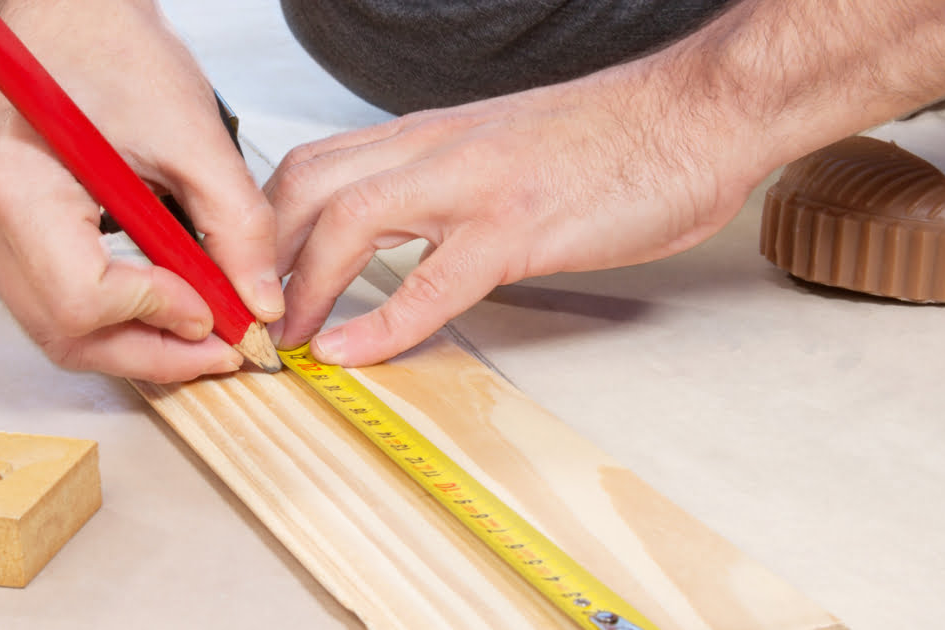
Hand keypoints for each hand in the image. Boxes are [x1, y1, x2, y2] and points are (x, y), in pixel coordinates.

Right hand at [0, 0, 282, 382]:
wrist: (69, 16)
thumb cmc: (112, 49)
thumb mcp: (193, 135)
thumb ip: (234, 225)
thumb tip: (259, 303)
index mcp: (14, 184)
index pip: (83, 299)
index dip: (160, 316)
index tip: (219, 311)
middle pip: (65, 333)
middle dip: (153, 350)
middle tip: (223, 346)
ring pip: (57, 332)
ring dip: (136, 342)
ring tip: (202, 327)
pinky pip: (51, 305)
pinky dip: (112, 319)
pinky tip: (165, 305)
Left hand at [266, 57, 769, 365]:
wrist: (699, 111)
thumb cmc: (613, 139)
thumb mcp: (504, 151)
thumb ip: (446, 180)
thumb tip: (403, 228)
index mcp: (430, 135)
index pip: (314, 165)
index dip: (264, 225)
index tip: (250, 279)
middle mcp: (436, 149)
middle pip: (305, 185)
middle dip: (259, 254)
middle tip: (245, 315)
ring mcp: (475, 185)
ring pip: (348, 220)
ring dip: (300, 285)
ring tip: (283, 339)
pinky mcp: (520, 226)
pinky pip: (433, 280)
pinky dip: (381, 323)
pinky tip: (351, 352)